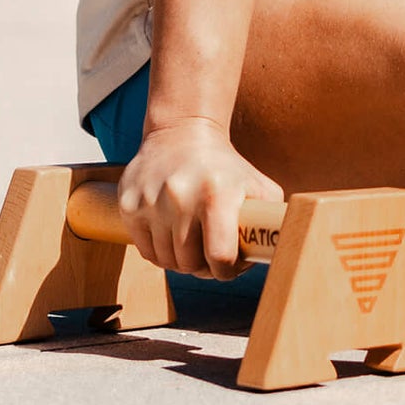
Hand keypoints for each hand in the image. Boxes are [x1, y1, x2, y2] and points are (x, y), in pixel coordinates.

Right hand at [116, 117, 284, 278]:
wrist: (182, 134)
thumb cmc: (227, 167)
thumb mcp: (259, 187)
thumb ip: (270, 222)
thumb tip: (275, 255)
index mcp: (218, 194)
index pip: (220, 256)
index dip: (227, 271)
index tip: (229, 267)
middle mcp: (181, 196)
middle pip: (190, 264)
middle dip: (203, 268)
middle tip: (210, 256)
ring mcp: (151, 201)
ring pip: (166, 261)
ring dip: (181, 261)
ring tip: (193, 244)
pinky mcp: (129, 205)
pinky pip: (146, 251)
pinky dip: (161, 252)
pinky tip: (172, 236)